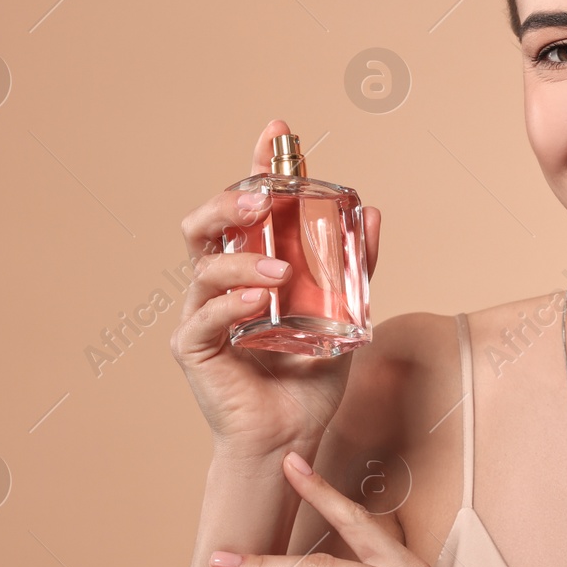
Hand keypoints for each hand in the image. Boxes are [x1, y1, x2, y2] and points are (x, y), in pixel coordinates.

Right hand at [171, 120, 381, 461]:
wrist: (291, 437)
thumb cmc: (309, 379)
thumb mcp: (344, 316)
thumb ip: (356, 268)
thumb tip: (373, 212)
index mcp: (252, 266)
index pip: (249, 206)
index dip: (260, 164)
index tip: (278, 129)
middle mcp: (222, 282)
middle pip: (206, 223)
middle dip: (231, 201)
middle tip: (263, 197)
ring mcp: (203, 312)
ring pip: (205, 264)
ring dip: (242, 259)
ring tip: (280, 272)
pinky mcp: (193, 346)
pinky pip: (206, 314)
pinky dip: (234, 302)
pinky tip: (260, 300)